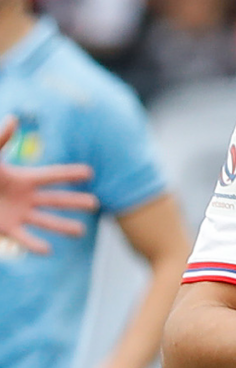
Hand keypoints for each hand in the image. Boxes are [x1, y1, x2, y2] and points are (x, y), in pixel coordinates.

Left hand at [0, 116, 95, 253]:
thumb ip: (1, 139)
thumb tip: (13, 119)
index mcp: (24, 178)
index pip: (53, 176)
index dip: (71, 174)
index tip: (90, 172)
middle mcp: (25, 197)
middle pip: (56, 200)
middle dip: (75, 202)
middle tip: (95, 204)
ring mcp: (17, 214)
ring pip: (46, 221)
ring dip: (63, 226)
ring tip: (81, 231)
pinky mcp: (6, 229)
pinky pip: (24, 238)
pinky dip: (35, 244)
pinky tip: (48, 249)